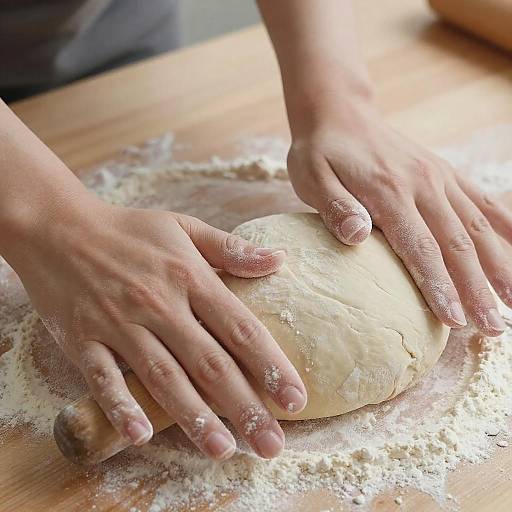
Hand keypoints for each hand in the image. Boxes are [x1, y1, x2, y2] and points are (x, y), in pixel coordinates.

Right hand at [11, 195, 306, 458]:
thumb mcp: (184, 227)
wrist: (59, 227)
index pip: (240, 327)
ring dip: (194, 417)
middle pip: (209, 363)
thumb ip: (231, 249)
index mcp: (190, 277)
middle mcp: (159, 304)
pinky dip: (122, 406)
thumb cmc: (130, 230)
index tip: (295, 399)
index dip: (270, 365)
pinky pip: (103, 378)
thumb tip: (279, 260)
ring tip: (222, 449)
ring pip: (163, 377)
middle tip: (270, 444)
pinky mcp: (84, 338)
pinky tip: (142, 435)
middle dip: (244, 406)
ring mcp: (120, 323)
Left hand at [287, 98, 511, 335]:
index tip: (455, 320)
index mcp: (389, 192)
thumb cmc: (321, 152)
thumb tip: (358, 237)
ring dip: (499, 266)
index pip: (421, 248)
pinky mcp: (445, 173)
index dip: (440, 286)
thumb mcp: (312, 178)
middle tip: (493, 327)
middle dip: (478, 289)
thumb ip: (335, 207)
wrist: (341, 114)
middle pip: (458, 244)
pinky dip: (504, 226)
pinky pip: (482, 201)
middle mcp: (423, 185)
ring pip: (478, 226)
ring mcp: (439, 177)